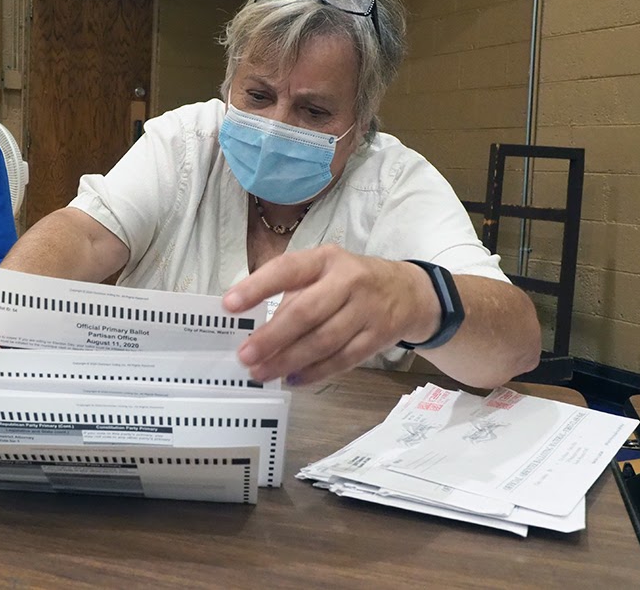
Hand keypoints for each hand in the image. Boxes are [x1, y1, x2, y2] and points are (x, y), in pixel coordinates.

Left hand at [223, 245, 438, 385]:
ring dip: (289, 361)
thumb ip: (294, 294)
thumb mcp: (324, 272)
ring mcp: (366, 310)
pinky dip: (316, 373)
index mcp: (326, 259)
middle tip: (245, 356)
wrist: (411, 293)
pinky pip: (342, 360)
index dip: (257, 287)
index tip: (228, 305)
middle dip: (272, 337)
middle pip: (306, 313)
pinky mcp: (378, 337)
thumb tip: (256, 327)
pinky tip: (294, 379)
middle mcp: (348, 281)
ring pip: (323, 341)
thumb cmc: (351, 281)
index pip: (287, 269)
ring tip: (262, 373)